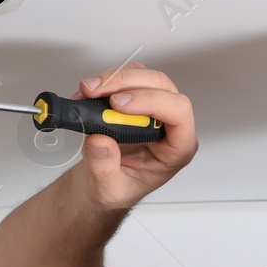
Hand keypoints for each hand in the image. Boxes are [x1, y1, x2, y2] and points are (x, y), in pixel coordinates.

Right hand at [74, 64, 197, 210]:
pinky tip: (90, 93)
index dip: (150, 101)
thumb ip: (104, 168)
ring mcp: (155, 110)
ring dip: (114, 78)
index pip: (179, 114)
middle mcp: (170, 125)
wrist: (104, 182)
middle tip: (95, 92)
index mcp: (177, 150)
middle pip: (161, 87)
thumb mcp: (108, 189)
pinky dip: (107, 80)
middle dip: (127, 83)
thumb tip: (100, 140)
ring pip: (145, 76)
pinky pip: (129, 77)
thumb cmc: (117, 187)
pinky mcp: (138, 99)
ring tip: (88, 92)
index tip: (117, 104)